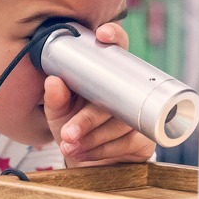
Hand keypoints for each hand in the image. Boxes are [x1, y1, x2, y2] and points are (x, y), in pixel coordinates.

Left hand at [44, 22, 156, 166]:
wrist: (86, 164)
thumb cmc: (72, 129)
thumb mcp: (58, 115)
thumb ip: (54, 100)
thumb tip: (53, 81)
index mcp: (105, 76)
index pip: (117, 48)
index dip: (115, 37)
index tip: (103, 34)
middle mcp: (125, 91)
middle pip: (115, 97)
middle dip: (88, 118)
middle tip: (68, 133)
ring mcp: (138, 114)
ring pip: (119, 123)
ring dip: (91, 139)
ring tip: (70, 147)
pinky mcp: (145, 137)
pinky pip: (127, 142)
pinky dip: (102, 150)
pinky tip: (85, 154)